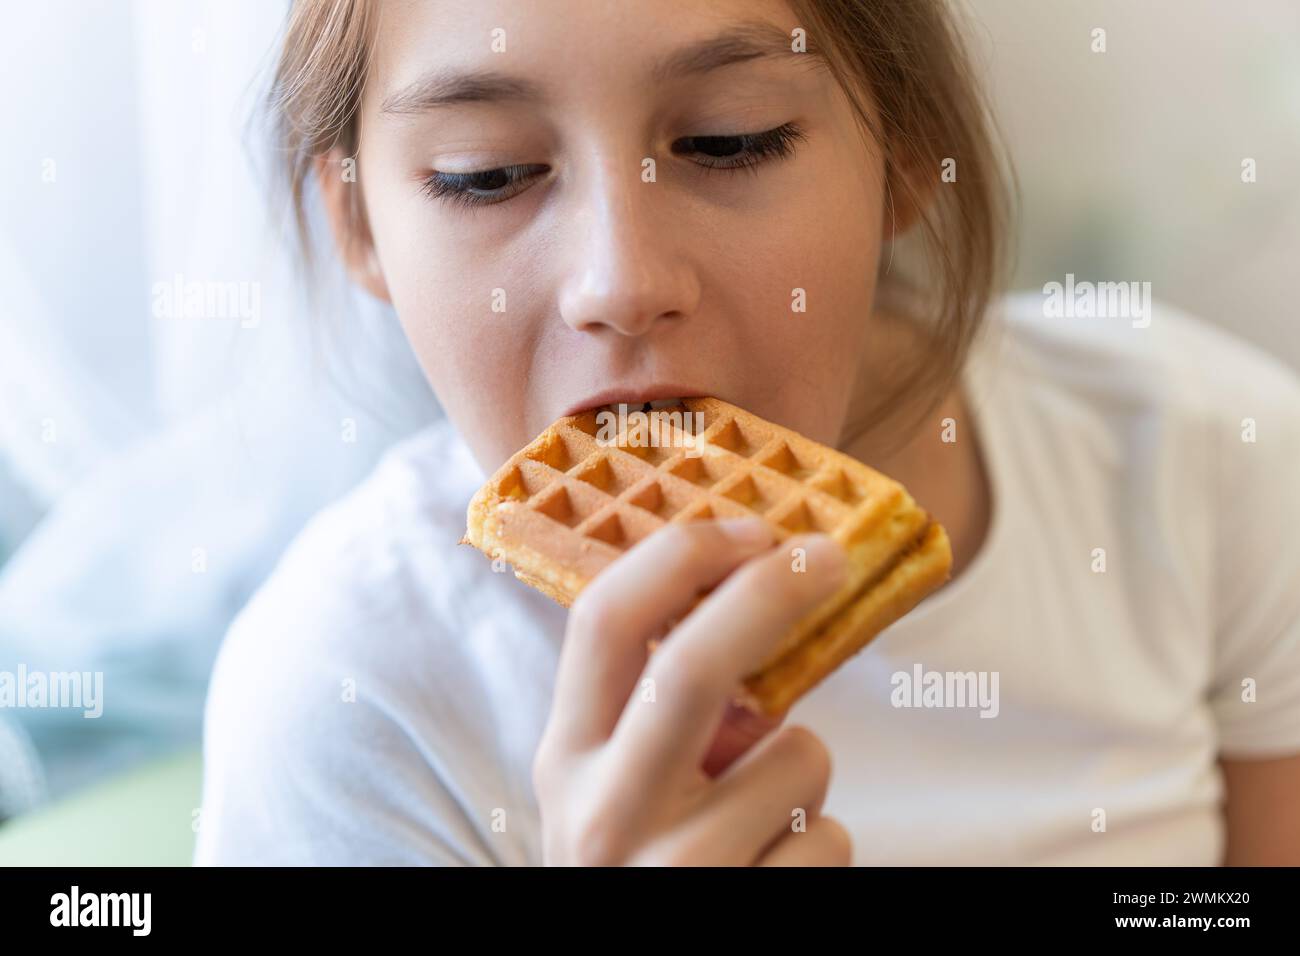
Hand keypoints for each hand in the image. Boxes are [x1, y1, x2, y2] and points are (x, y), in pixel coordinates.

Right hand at [533, 518, 851, 864]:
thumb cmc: (641, 862)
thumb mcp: (614, 786)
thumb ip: (655, 713)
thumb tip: (754, 614)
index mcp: (567, 761)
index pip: (602, 624)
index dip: (681, 556)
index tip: (750, 526)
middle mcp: (603, 817)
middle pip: (692, 669)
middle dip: (769, 594)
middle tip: (828, 557)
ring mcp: (674, 875)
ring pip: (797, 759)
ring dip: (803, 774)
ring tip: (758, 823)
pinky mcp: (746, 915)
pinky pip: (832, 839)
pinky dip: (820, 845)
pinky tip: (772, 874)